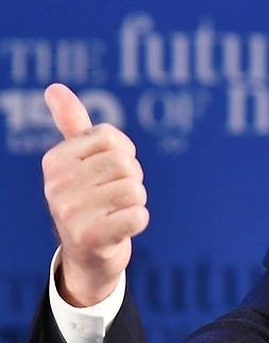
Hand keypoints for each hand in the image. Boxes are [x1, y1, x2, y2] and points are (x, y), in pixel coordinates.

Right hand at [42, 83, 148, 306]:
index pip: (111, 139)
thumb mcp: (77, 160)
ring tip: (114, 212)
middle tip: (112, 197)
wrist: (87, 254)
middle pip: (126, 165)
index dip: (122, 154)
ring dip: (135, 202)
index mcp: (54, 161)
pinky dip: (138, 222)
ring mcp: (70, 213)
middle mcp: (56, 185)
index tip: (106, 173)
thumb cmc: (89, 198)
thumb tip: (54, 87)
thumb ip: (72, 124)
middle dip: (130, 180)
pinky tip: (120, 229)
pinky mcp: (90, 237)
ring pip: (135, 190)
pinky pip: (139, 216)